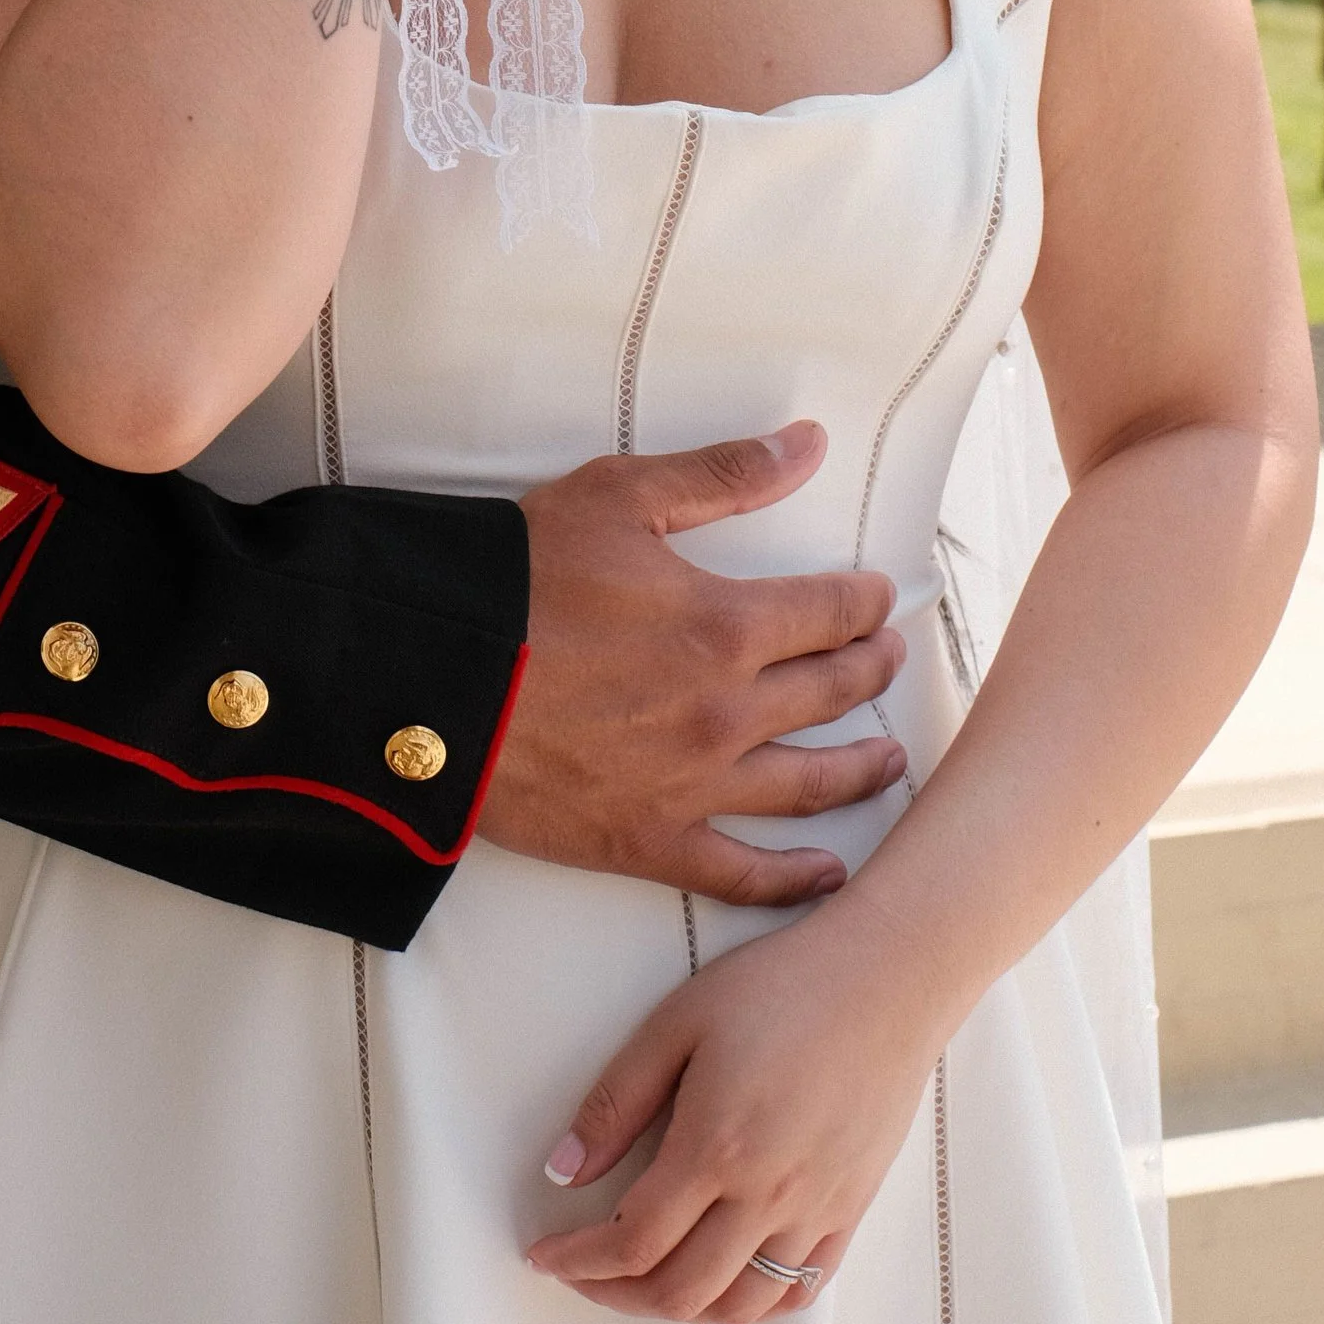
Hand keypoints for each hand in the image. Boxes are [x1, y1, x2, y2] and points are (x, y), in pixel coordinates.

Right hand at [475, 424, 907, 905]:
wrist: (434, 678)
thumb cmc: (520, 578)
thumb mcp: (620, 497)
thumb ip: (724, 475)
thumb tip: (808, 444)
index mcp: (726, 624)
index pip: (830, 612)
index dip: (865, 601)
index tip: (880, 598)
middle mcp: (727, 712)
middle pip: (830, 692)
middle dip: (870, 670)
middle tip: (889, 660)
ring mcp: (694, 784)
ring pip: (807, 785)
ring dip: (860, 769)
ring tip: (889, 759)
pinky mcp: (651, 840)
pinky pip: (742, 872)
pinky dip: (795, 879)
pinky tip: (830, 874)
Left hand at [527, 905, 935, 1323]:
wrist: (886, 976)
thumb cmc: (784, 985)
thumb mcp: (678, 1021)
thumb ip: (617, 1101)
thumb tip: (565, 1168)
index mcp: (716, 1146)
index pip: (632, 1240)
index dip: (578, 1260)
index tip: (546, 1255)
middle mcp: (768, 1194)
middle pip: (679, 1290)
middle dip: (615, 1294)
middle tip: (583, 1271)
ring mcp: (816, 1210)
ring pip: (738, 1306)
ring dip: (678, 1307)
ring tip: (643, 1277)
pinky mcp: (849, 1210)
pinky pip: (798, 1291)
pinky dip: (750, 1305)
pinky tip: (722, 1279)